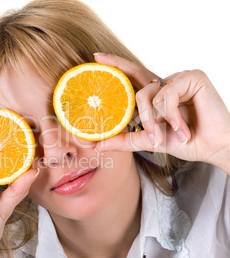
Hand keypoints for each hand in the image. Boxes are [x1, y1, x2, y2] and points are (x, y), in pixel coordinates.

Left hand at [94, 53, 229, 172]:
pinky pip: (166, 96)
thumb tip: (97, 145)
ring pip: (146, 95)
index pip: (133, 78)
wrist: (213, 148)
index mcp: (157, 95)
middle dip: (116, 68)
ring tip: (167, 136)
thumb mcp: (149, 140)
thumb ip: (125, 140)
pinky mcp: (193, 77)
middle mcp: (166, 84)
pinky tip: (182, 128)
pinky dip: (170, 116)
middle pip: (135, 74)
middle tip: (97, 57)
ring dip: (152, 121)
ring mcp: (179, 78)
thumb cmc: (186, 142)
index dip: (116, 66)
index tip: (97, 57)